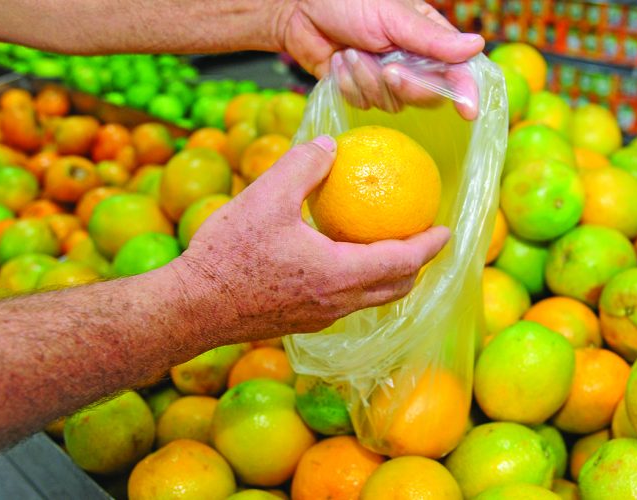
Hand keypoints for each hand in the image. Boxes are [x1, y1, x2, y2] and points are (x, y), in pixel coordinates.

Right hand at [171, 136, 449, 343]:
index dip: (429, 246)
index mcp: (340, 274)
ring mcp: (320, 316)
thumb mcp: (267, 196)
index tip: (445, 230)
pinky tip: (339, 259)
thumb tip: (331, 147)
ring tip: (388, 248)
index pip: (403, 263)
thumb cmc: (229, 254)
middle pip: (395, 288)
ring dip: (389, 276)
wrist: (191, 308)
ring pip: (371, 299)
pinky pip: (345, 301)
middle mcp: (338, 302)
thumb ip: (305, 166)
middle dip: (416, 265)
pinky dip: (360, 282)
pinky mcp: (301, 321)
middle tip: (422, 239)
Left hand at [282, 0, 483, 118]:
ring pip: (393, 103)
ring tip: (350, 51)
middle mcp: (412, 61)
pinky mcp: (362, 90)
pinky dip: (348, 84)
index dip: (466, 92)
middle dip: (405, 85)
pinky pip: (364, 104)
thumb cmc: (348, 1)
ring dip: (367, 78)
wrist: (300, 9)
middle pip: (428, 96)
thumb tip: (477, 46)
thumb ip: (432, 39)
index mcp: (429, 38)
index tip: (468, 110)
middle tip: (387, 67)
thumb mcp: (394, 15)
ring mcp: (387, 78)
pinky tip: (339, 62)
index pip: (459, 71)